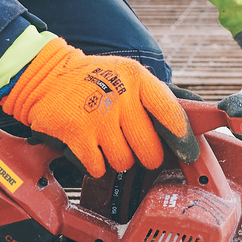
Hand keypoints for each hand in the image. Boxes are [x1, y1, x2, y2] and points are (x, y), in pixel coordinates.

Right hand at [0, 38, 189, 177]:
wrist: (45, 76)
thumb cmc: (94, 78)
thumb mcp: (128, 73)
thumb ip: (158, 95)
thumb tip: (197, 109)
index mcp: (137, 78)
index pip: (171, 114)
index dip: (183, 139)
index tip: (188, 152)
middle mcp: (120, 96)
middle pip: (150, 150)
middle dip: (146, 156)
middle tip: (136, 147)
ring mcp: (98, 117)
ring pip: (124, 162)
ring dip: (117, 159)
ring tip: (106, 141)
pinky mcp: (77, 135)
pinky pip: (98, 168)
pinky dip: (95, 164)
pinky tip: (89, 146)